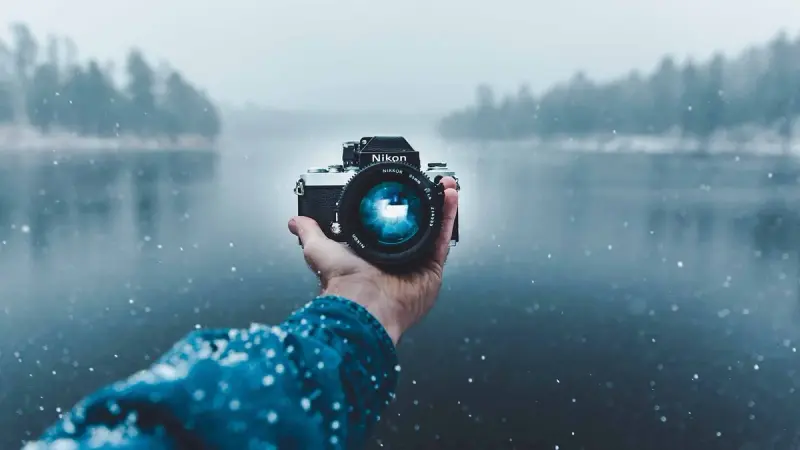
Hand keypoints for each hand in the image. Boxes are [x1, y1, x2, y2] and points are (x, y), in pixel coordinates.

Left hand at [288, 177, 458, 344]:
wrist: (365, 304)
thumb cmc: (345, 284)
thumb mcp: (319, 250)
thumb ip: (310, 233)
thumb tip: (296, 222)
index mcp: (371, 255)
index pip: (388, 226)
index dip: (397, 208)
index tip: (402, 190)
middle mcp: (395, 259)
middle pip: (415, 225)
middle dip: (423, 204)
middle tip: (427, 186)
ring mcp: (415, 263)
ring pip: (432, 228)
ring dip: (440, 206)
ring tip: (444, 186)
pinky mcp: (431, 268)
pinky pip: (443, 238)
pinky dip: (448, 217)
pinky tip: (450, 198)